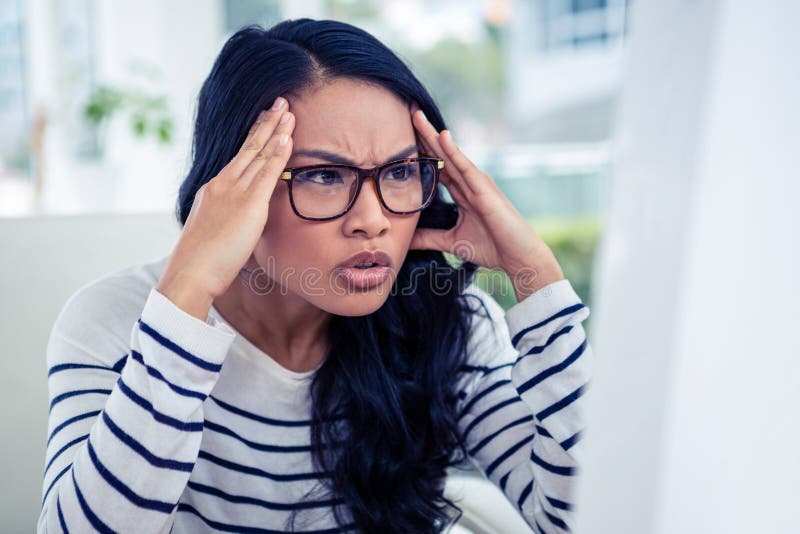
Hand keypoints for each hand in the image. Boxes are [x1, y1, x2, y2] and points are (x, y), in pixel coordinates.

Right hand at [157, 97, 294, 316]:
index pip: (239, 157)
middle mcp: (222, 184)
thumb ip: (229, 221)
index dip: (254, 136)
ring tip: (289, 112)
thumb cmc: (201, 262)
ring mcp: (234, 192)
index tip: (265, 120)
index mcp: (213, 190)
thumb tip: (242, 223)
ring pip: (259, 155)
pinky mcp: (248, 205)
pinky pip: (267, 174)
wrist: (190, 273)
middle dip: (267, 123)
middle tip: (280, 103)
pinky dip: (278, 154)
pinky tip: (288, 138)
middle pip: (249, 148)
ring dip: (276, 131)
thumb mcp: (214, 233)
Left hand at [409, 109, 563, 299]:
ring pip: (451, 154)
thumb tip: (404, 240)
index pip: (437, 167)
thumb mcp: (451, 242)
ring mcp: (478, 183)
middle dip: (424, 136)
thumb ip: (428, 238)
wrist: (518, 258)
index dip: (421, 153)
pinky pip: (465, 167)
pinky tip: (442, 136)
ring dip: (433, 136)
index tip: (400, 139)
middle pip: (442, 155)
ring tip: (417, 116)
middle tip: (407, 114)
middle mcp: (470, 183)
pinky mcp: (485, 189)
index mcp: (463, 193)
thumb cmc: (492, 248)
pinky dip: (454, 151)